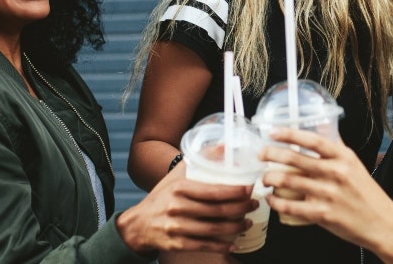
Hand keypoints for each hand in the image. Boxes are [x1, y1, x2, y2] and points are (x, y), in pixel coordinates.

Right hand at [116, 164, 255, 254]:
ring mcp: (177, 227)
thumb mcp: (175, 176)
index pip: (212, 190)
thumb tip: (224, 146)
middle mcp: (177, 207)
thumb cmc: (161, 198)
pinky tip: (234, 243)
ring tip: (247, 222)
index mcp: (179, 188)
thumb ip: (199, 160)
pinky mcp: (177, 244)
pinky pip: (204, 245)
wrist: (138, 225)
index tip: (249, 189)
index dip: (234, 191)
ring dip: (235, 227)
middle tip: (254, 205)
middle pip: (216, 210)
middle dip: (240, 209)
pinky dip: (222, 246)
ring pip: (213, 229)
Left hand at [260, 127, 392, 263]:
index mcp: (344, 157)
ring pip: (288, 182)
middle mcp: (336, 173)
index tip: (272, 131)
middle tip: (261, 154)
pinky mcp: (323, 215)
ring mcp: (328, 194)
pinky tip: (271, 199)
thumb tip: (324, 127)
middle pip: (295, 158)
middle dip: (271, 154)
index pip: (312, 140)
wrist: (382, 223)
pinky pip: (291, 207)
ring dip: (270, 178)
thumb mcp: (355, 165)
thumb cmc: (367, 194)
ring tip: (265, 178)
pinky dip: (276, 202)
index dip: (289, 133)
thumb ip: (338, 148)